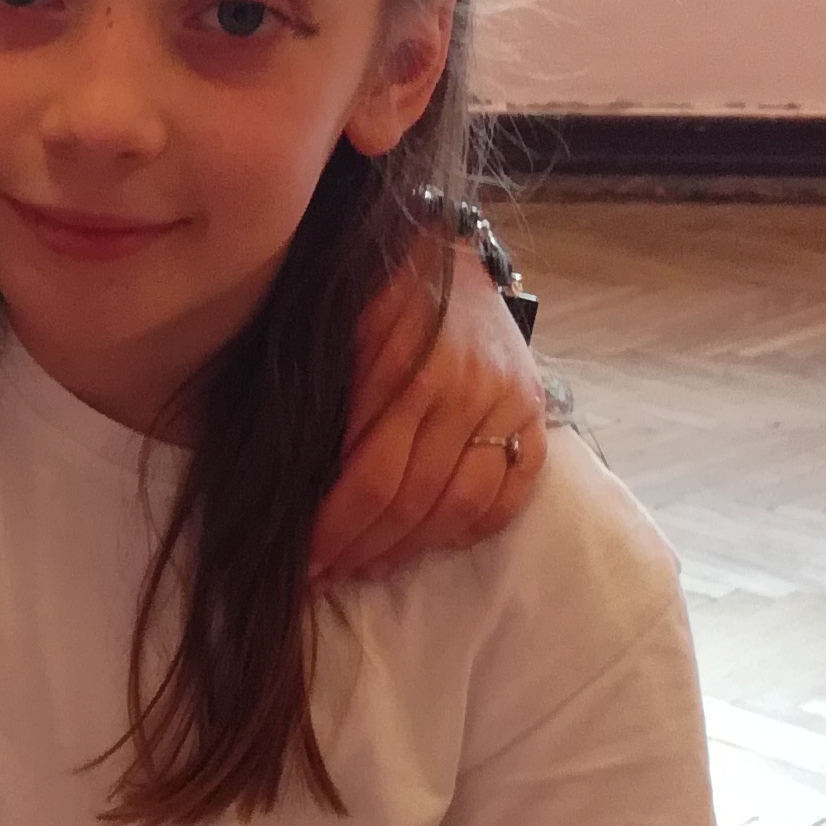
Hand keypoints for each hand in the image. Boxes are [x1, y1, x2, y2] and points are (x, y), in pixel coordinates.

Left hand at [311, 247, 548, 584]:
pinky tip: (428, 543)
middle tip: (324, 575)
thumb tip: (289, 487)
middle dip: (361, 548)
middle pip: (414, 500)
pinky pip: (508, 495)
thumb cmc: (369, 291)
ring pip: (460, 507)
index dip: (335, 529)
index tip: (302, 561)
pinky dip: (468, 530)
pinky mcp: (536, 415)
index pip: (372, 477)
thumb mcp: (333, 332)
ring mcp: (510, 404)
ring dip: (408, 549)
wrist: (445, 250)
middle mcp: (468, 389)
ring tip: (366, 566)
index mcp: (410, 367)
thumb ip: (324, 404)